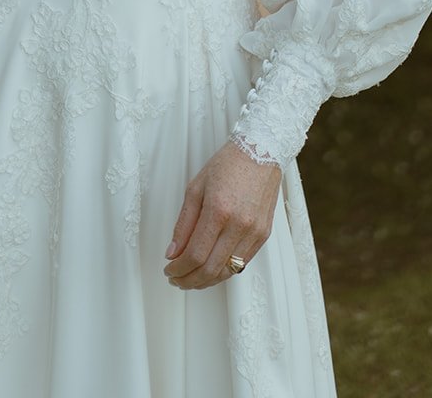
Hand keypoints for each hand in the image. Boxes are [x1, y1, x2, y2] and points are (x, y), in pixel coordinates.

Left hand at [164, 141, 281, 289]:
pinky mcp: (263, 235)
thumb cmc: (227, 165)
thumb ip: (183, 223)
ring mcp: (254, 233)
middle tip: (176, 280)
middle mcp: (239, 225)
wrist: (261, 151)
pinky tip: (210, 268)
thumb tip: (172, 253)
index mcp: (218, 210)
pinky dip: (223, 271)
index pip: (195, 254)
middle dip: (189, 280)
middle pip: (210, 269)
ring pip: (227, 272)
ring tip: (190, 278)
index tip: (168, 271)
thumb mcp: (196, 187)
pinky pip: (241, 263)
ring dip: (205, 280)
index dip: (178, 269)